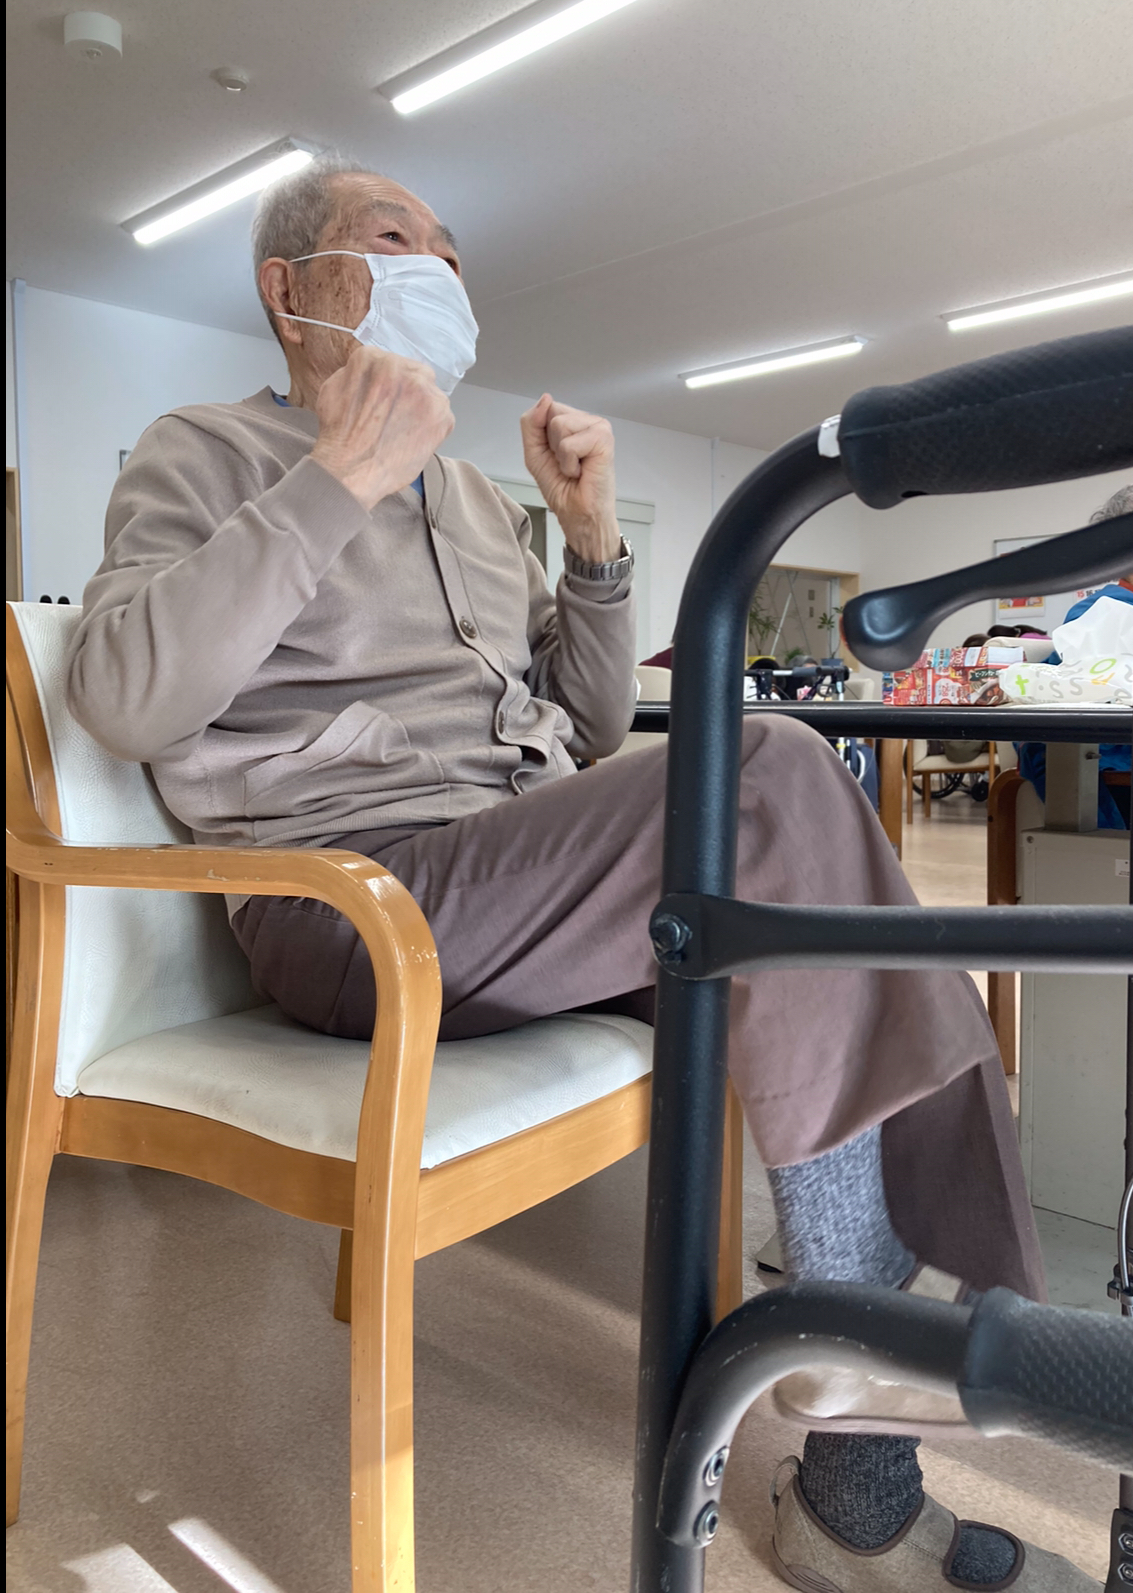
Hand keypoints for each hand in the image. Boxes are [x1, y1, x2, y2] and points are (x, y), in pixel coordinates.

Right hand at [310, 346, 453, 510]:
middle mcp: (402, 368)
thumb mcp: (333, 389)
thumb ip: (356, 374)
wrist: (349, 470)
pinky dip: (433, 428)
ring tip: (403, 431)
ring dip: (422, 408)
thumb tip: (370, 375)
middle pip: (415, 374)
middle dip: (408, 392)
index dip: (387, 385)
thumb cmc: (338, 435)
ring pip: (431, 395)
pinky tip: (413, 441)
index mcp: (373, 357)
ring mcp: (426, 392)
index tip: (383, 400)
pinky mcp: (442, 416)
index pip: (389, 363)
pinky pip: (443, 417)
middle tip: (395, 415)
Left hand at [520, 395, 619, 561]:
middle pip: (552, 413)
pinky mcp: (604, 439)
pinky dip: (570, 463)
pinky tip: (582, 471)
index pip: (546, 408)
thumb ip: (532, 424)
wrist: (579, 514)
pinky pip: (570, 443)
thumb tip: (545, 399)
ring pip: (559, 425)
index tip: (555, 456)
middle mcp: (587, 421)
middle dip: (551, 444)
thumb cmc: (563, 488)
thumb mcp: (534, 453)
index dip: (542, 435)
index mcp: (573, 421)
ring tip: (575, 468)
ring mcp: (598, 428)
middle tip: (567, 463)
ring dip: (561, 455)